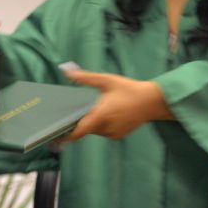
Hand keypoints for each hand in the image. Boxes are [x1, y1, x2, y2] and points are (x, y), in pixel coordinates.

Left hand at [59, 70, 173, 142]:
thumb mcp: (106, 80)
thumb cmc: (129, 89)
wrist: (152, 102)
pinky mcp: (118, 136)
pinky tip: (109, 113)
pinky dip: (102, 125)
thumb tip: (67, 71)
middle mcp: (106, 128)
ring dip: (92, 122)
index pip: (79, 131)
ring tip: (99, 108)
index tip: (56, 134)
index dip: (66, 135)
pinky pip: (104, 132)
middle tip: (81, 109)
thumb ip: (85, 78)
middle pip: (86, 128)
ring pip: (95, 130)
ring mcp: (113, 134)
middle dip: (81, 120)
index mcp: (101, 115)